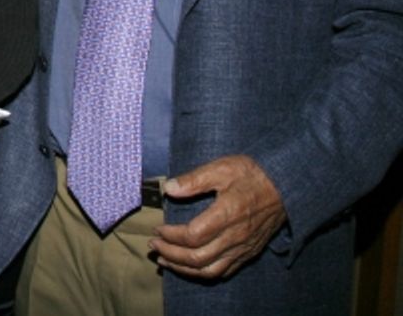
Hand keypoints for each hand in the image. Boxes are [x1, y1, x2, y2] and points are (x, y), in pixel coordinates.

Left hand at [150, 154, 286, 279]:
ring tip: (165, 261)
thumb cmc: (253, 175)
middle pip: (196, 258)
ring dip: (183, 269)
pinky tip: (191, 267)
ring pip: (209, 270)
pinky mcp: (249, 252)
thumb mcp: (222, 168)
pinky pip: (224, 271)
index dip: (170, 237)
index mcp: (226, 215)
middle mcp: (235, 237)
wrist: (287, 187)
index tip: (158, 230)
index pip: (191, 236)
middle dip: (170, 254)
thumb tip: (168, 188)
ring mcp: (243, 248)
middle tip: (153, 246)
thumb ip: (194, 180)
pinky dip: (203, 273)